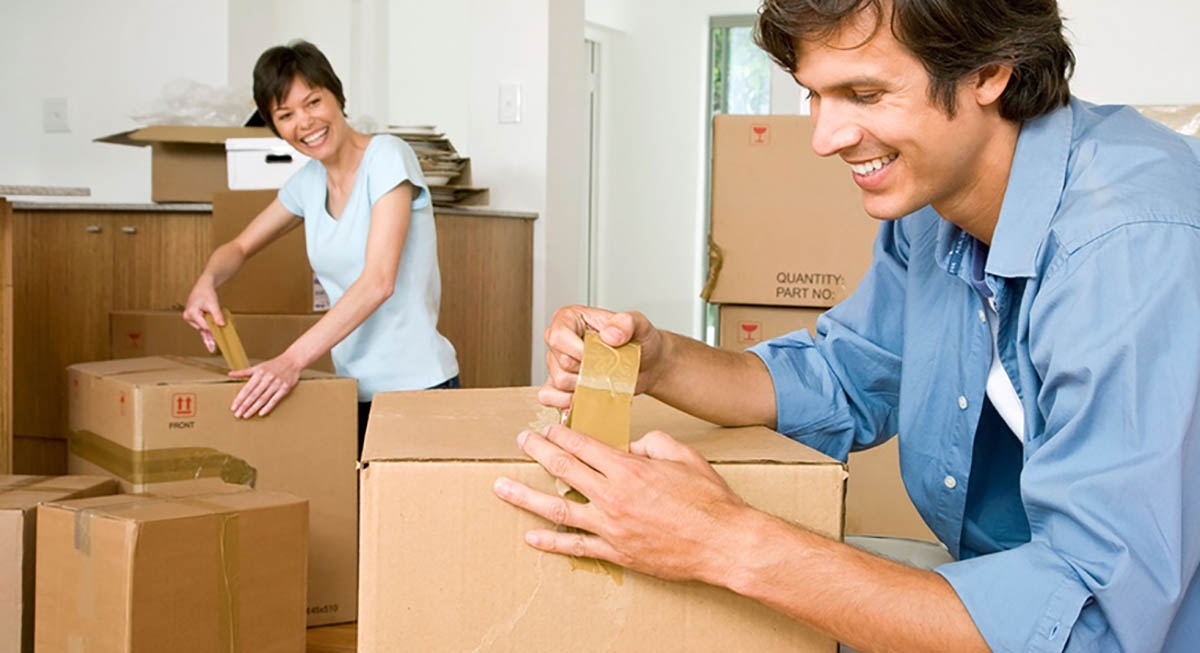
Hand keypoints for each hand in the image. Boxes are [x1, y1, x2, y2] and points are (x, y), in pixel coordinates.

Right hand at [181, 278, 222, 352]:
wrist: (203, 287)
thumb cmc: (207, 293)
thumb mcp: (213, 303)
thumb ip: (217, 314)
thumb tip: (221, 325)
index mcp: (192, 313)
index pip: (204, 326)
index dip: (212, 333)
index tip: (218, 342)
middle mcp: (188, 316)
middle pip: (202, 329)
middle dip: (210, 337)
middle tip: (213, 350)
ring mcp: (190, 318)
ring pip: (202, 329)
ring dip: (209, 336)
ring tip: (213, 349)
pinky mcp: (194, 319)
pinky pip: (202, 328)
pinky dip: (207, 334)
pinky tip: (210, 345)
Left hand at [227, 354, 302, 417]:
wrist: (292, 361)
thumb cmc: (274, 365)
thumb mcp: (258, 367)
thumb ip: (244, 372)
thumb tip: (230, 374)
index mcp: (259, 373)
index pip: (247, 388)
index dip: (239, 398)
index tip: (234, 407)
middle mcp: (267, 378)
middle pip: (253, 395)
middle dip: (244, 405)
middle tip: (238, 414)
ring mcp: (276, 384)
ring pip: (263, 398)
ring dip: (253, 408)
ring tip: (246, 415)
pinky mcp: (285, 388)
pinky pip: (275, 400)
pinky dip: (268, 407)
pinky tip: (261, 413)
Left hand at [492, 423, 754, 584]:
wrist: (725, 543)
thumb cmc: (709, 500)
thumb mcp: (683, 456)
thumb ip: (653, 442)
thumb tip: (632, 445)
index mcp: (628, 468)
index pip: (582, 444)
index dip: (561, 432)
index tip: (548, 426)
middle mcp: (613, 496)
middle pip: (563, 468)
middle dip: (538, 451)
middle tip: (521, 442)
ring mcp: (611, 527)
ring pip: (558, 508)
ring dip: (526, 496)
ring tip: (501, 488)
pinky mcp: (616, 552)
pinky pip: (576, 547)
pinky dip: (551, 542)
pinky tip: (531, 536)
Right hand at [540, 305, 669, 407]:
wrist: (645, 365)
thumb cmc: (638, 342)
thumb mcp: (640, 325)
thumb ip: (627, 322)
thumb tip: (609, 335)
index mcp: (570, 318)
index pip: (558, 336)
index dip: (578, 351)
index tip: (599, 355)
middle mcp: (559, 340)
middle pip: (560, 362)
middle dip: (587, 369)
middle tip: (607, 366)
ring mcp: (556, 363)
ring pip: (559, 381)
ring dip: (585, 385)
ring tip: (602, 378)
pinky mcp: (558, 385)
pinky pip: (549, 396)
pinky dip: (567, 401)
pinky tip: (586, 395)